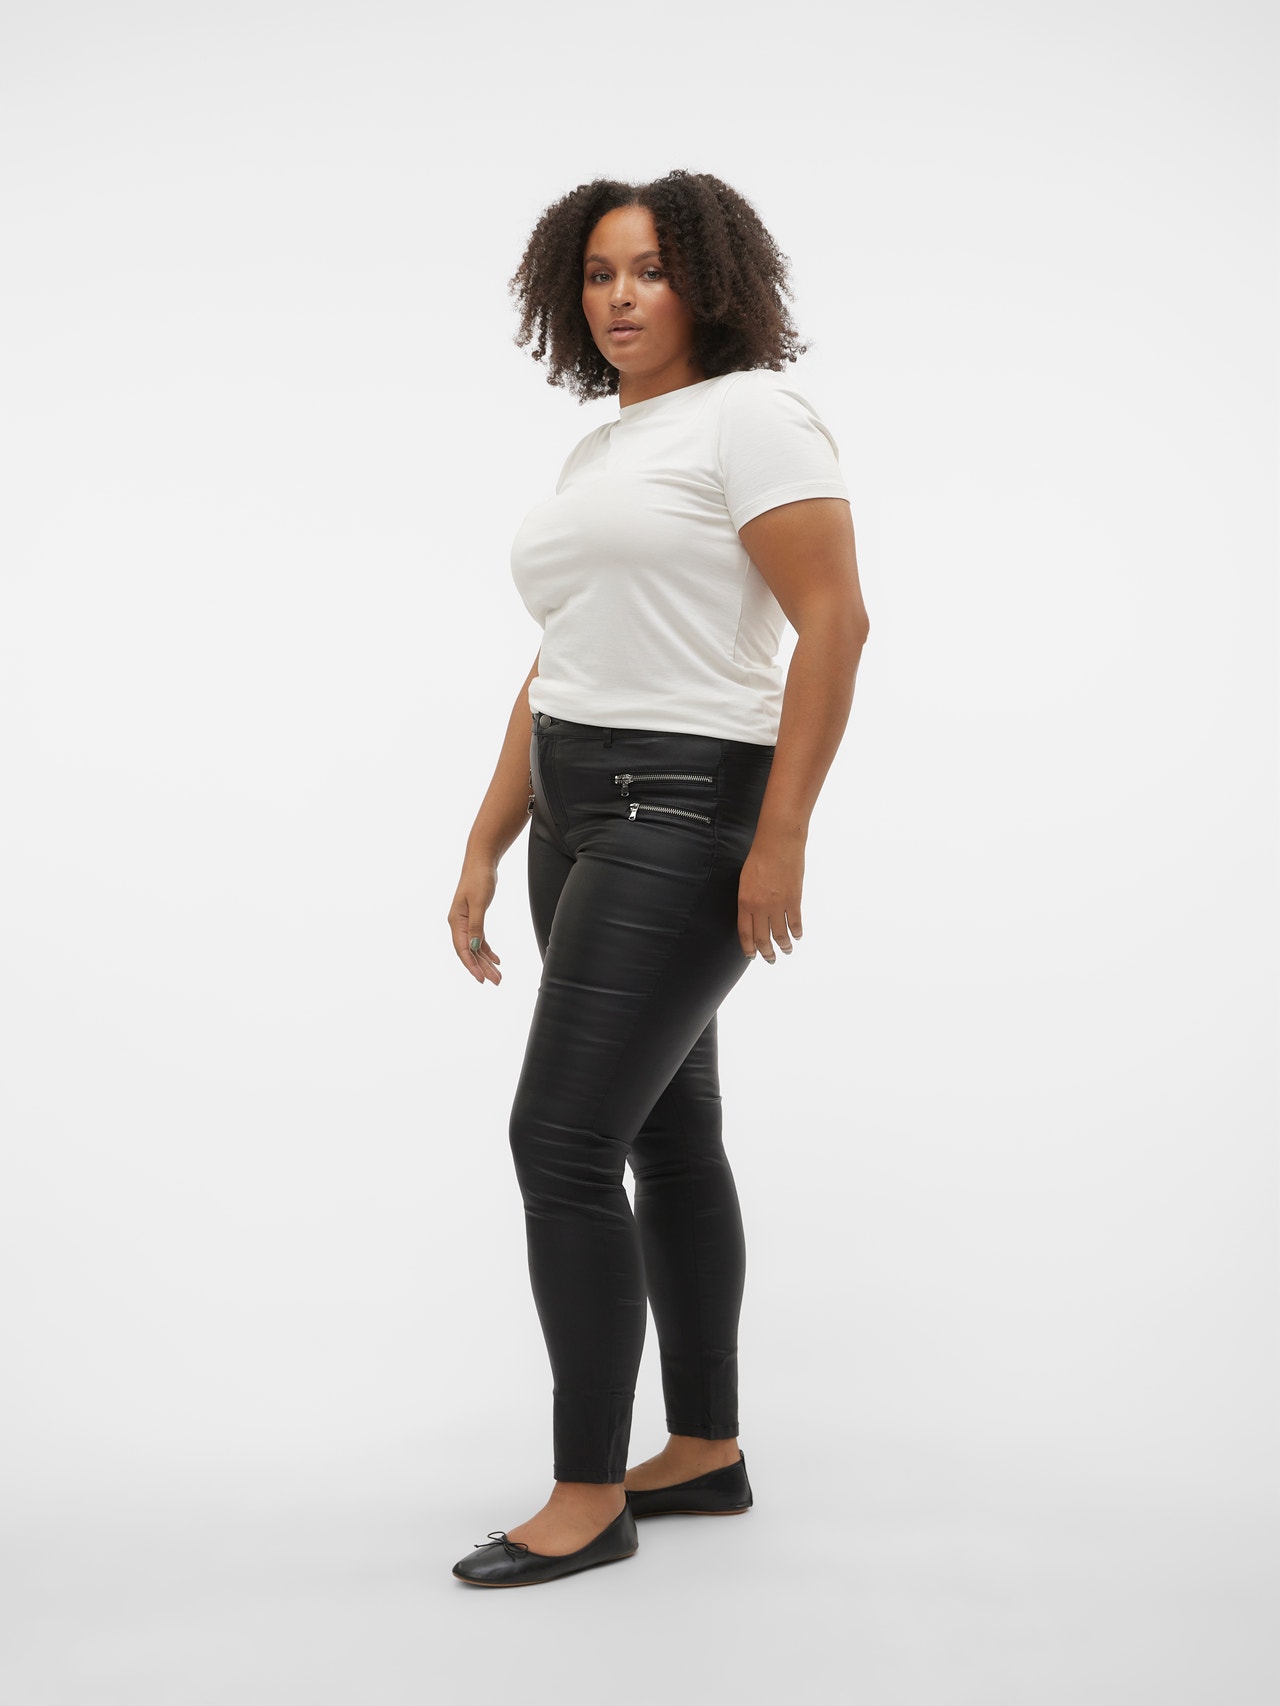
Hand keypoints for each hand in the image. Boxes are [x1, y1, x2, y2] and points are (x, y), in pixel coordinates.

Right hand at [448, 858, 502, 985]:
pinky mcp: (475, 918)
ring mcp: (466, 922)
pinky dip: (487, 950)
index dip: (471, 966)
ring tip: (498, 976)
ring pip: (475, 948)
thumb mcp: (479, 903)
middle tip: (496, 981)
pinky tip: (496, 960)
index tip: (481, 979)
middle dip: (482, 968)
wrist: (481, 862)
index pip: (462, 949)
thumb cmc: (479, 879)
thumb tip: (473, 947)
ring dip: (486, 962)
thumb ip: (476, 926)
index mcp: (456, 922)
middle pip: (469, 952)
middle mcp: (458, 924)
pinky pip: (479, 939)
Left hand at [737, 831, 804, 963]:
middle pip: (762, 938)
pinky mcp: (794, 900)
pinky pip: (795, 923)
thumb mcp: (745, 880)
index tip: (752, 956)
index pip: (745, 933)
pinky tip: (797, 936)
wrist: (778, 843)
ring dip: (784, 946)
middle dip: (766, 952)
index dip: (749, 947)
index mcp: (745, 902)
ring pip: (780, 935)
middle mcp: (760, 907)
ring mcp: (778, 905)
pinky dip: (797, 932)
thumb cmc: (759, 857)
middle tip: (770, 959)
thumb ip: (749, 900)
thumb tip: (754, 916)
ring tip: (786, 950)